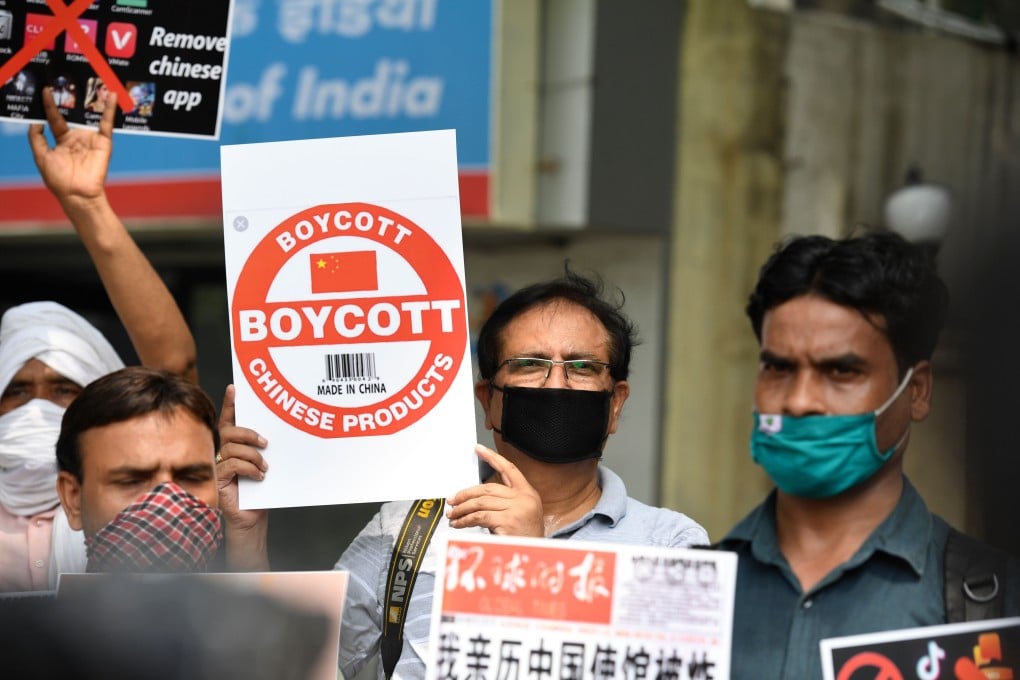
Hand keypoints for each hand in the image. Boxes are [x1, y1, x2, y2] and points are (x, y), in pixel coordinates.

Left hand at [27, 87, 114, 209]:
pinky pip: (106, 123)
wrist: (77, 193)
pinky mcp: (104, 142)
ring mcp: (91, 138)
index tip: (45, 90)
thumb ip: (37, 138)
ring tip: (91, 80)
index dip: (50, 104)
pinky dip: (109, 109)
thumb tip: (36, 122)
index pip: (56, 117)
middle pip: (74, 113)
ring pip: (90, 115)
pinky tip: (110, 95)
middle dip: (72, 97)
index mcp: (63, 140)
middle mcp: (78, 137)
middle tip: (68, 79)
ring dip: (92, 99)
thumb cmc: (58, 179)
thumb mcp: (41, 156)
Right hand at [217, 384, 270, 569]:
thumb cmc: (259, 493)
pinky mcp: (218, 480)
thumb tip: (273, 433)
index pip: (229, 421)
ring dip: (253, 455)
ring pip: (231, 447)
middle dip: (248, 432)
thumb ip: (262, 449)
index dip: (230, 404)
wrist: (253, 520)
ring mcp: (218, 467)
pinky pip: (232, 465)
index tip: (236, 388)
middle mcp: (222, 454)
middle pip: (229, 431)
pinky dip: (249, 468)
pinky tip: (260, 477)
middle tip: (265, 442)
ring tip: (265, 467)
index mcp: (233, 447)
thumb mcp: (263, 465)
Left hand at [446, 444, 544, 536]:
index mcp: (528, 493)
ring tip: (452, 515)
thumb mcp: (519, 514)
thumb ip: (504, 502)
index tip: (478, 449)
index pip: (509, 469)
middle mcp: (525, 498)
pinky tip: (459, 524)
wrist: (536, 557)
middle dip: (466, 494)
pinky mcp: (508, 520)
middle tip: (452, 500)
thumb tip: (474, 498)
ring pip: (481, 502)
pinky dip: (465, 520)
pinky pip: (479, 517)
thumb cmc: (525, 539)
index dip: (493, 457)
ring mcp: (517, 508)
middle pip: (488, 488)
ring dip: (462, 509)